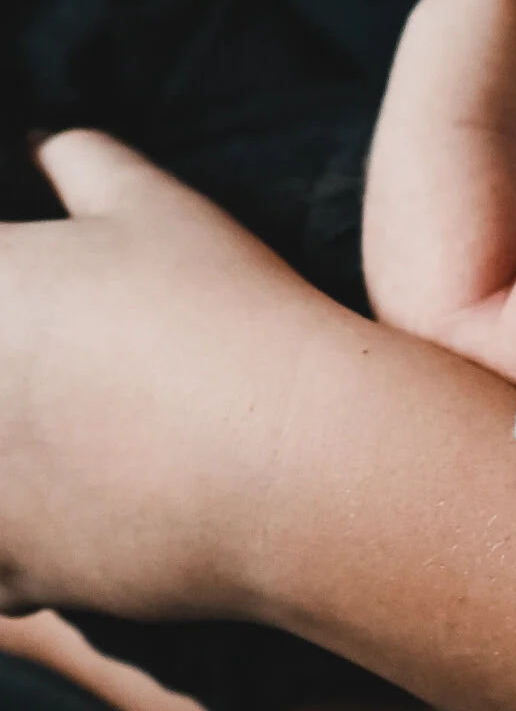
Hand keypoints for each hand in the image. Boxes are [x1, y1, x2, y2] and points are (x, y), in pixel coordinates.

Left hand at [0, 130, 352, 620]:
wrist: (292, 457)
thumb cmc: (227, 310)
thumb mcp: (157, 207)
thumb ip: (82, 159)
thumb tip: (43, 140)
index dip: (14, 287)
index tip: (38, 306)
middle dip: (15, 371)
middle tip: (70, 375)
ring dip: (13, 453)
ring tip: (69, 439)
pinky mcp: (5, 569)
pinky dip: (19, 540)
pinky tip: (72, 507)